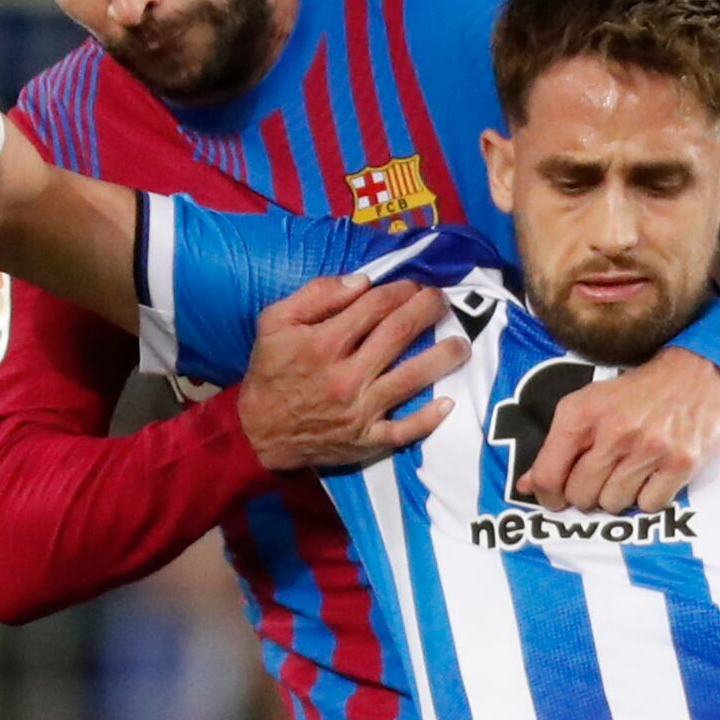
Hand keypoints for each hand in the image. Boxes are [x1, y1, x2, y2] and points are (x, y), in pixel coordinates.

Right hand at [233, 273, 466, 471]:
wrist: (259, 432)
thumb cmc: (270, 372)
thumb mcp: (274, 323)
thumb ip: (315, 296)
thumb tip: (361, 281)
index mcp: (323, 343)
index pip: (374, 306)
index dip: (400, 290)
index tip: (415, 284)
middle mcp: (346, 376)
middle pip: (399, 334)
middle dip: (427, 311)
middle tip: (442, 300)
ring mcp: (360, 411)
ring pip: (411, 378)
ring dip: (442, 357)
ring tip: (461, 343)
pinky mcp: (367, 439)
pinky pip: (404, 430)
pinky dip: (428, 418)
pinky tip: (448, 403)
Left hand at [523, 347, 719, 512]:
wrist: (694, 373)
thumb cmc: (633, 394)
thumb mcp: (587, 405)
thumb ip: (555, 446)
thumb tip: (527, 486)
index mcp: (582, 414)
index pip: (549, 475)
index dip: (547, 495)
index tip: (555, 497)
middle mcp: (615, 432)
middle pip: (581, 496)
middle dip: (586, 494)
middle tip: (598, 479)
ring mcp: (650, 449)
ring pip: (613, 504)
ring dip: (617, 495)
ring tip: (627, 472)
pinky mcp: (681, 463)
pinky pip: (648, 505)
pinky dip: (647, 498)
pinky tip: (650, 475)